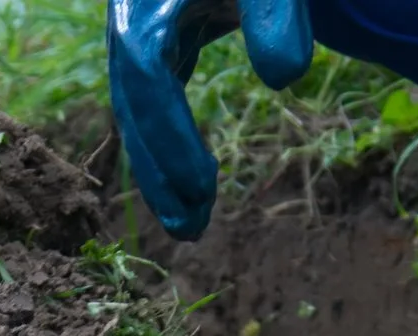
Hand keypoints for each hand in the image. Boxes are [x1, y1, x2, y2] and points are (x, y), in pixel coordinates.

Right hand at [108, 0, 312, 239]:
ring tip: (190, 224)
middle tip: (191, 230)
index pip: (147, 76)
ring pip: (138, 112)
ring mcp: (143, 32)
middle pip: (132, 105)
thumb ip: (276, 14)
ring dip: (160, 169)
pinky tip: (195, 183)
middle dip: (159, 170)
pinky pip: (156, 103)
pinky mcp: (163, 39)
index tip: (203, 188)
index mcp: (149, 3)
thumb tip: (284, 77)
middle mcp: (134, 20)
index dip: (170, 137)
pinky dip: (171, 144)